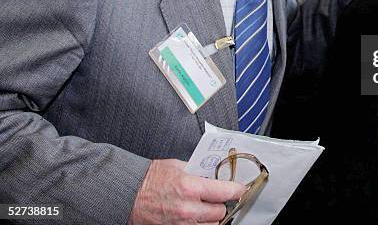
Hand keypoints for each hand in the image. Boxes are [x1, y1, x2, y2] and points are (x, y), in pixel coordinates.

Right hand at [128, 159, 245, 224]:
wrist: (128, 195)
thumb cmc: (149, 179)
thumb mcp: (177, 166)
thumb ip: (198, 170)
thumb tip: (215, 173)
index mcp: (189, 187)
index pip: (225, 191)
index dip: (237, 190)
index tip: (241, 189)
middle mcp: (188, 209)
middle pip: (220, 212)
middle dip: (221, 204)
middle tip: (217, 197)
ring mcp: (181, 224)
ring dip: (212, 217)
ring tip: (206, 207)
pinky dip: (201, 224)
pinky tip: (197, 216)